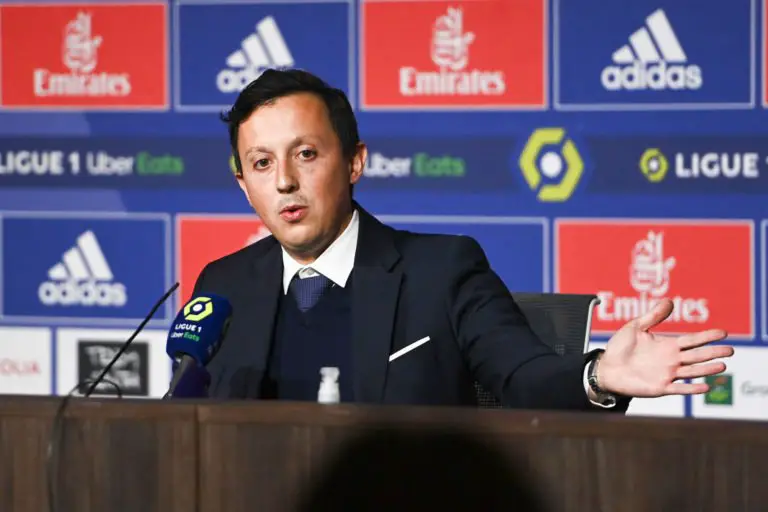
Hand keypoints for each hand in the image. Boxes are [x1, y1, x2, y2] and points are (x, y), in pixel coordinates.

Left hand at [596, 298, 733, 397]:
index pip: (692, 340)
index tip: (723, 332)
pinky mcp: (660, 387)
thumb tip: (669, 301)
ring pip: (692, 371)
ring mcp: (666, 374)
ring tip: (722, 365)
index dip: (707, 336)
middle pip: (696, 355)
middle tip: (730, 350)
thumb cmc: (619, 348)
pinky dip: (692, 388)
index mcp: (666, 345)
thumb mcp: (635, 327)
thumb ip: (652, 316)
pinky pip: (679, 389)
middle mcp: (670, 360)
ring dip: (706, 369)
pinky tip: (705, 387)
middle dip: (713, 352)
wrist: (605, 368)